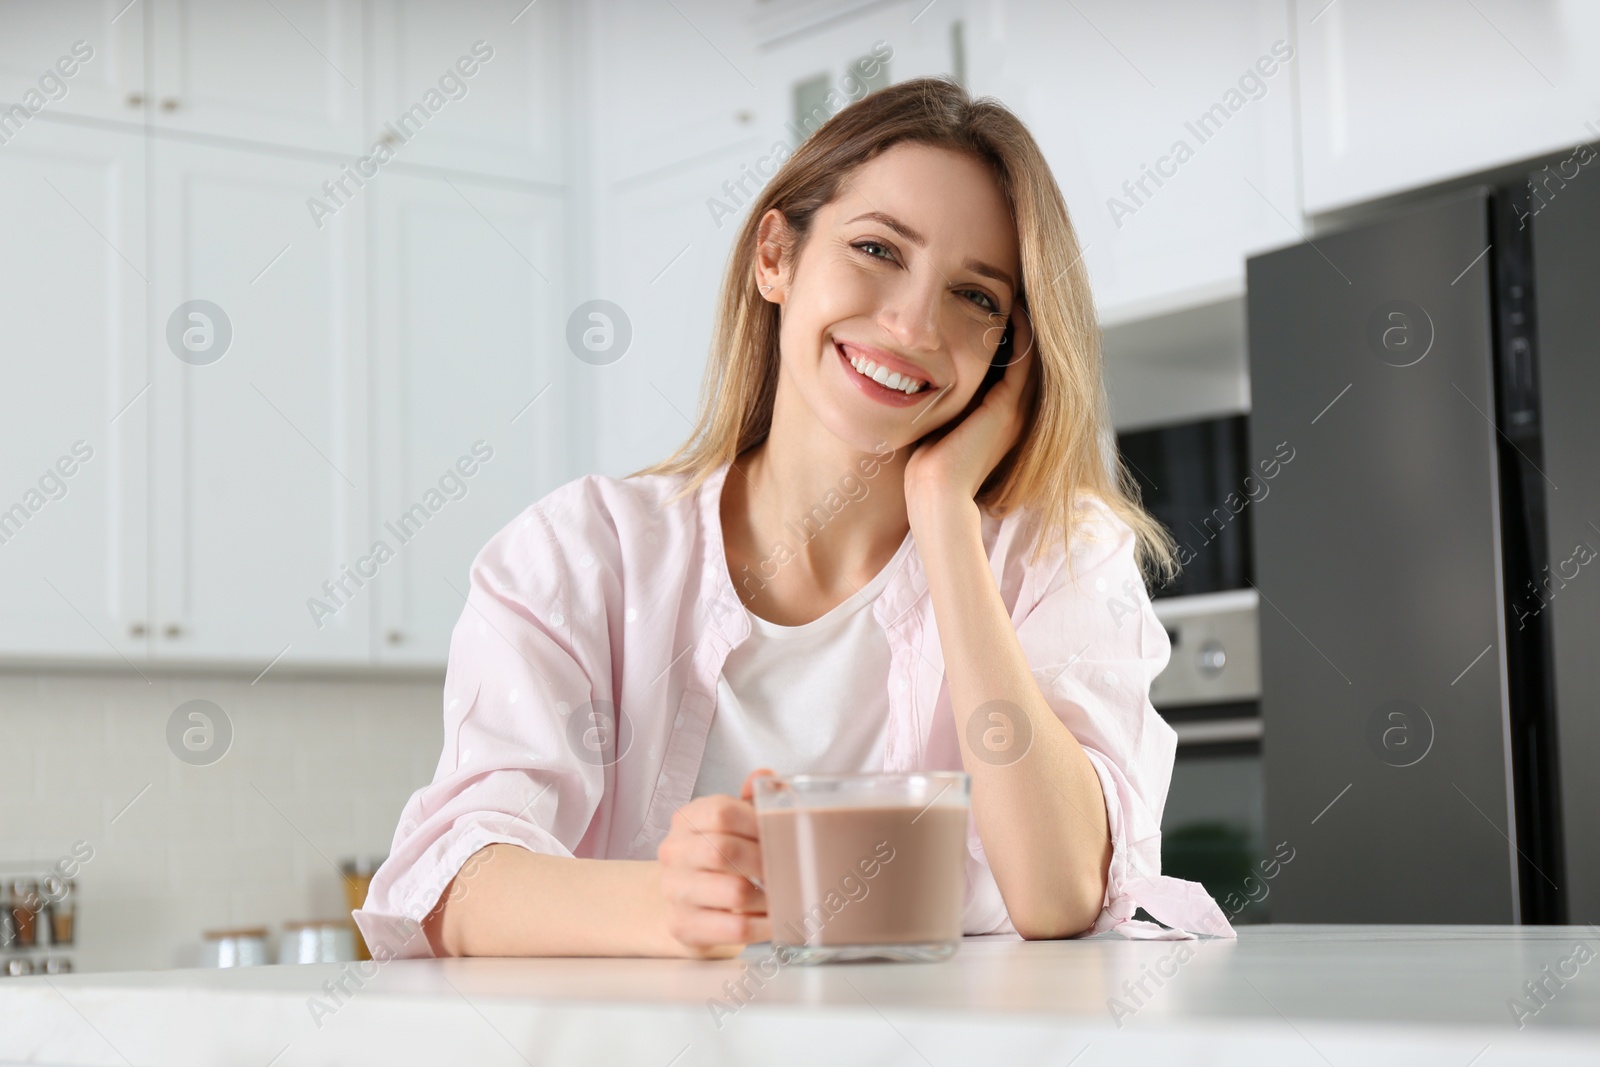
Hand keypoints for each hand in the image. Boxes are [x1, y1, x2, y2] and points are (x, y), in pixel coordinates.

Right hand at [656, 768, 776, 957]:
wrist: (686, 902)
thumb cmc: (717, 858)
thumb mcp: (730, 823)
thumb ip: (750, 799)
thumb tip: (768, 778)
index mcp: (686, 820)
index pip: (722, 812)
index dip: (758, 823)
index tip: (781, 834)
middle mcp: (674, 853)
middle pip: (725, 851)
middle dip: (766, 860)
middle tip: (789, 867)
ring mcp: (675, 891)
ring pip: (735, 892)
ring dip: (769, 895)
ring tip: (784, 894)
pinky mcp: (683, 926)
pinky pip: (735, 928)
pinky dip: (764, 925)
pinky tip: (775, 919)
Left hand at [904, 299, 1035, 515]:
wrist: (934, 492)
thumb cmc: (927, 465)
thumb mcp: (940, 424)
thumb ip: (943, 402)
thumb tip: (921, 376)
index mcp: (1001, 420)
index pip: (1015, 370)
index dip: (1011, 340)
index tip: (996, 310)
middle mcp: (1015, 414)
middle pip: (1029, 359)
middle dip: (1024, 327)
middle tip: (1017, 292)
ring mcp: (1015, 411)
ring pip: (1032, 355)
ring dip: (1027, 324)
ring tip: (1017, 293)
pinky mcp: (1007, 407)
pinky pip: (1023, 358)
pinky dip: (1021, 332)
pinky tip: (1012, 308)